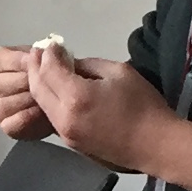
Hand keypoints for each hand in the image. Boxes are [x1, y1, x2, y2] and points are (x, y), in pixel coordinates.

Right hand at [0, 45, 50, 140]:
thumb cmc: (44, 69)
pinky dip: (29, 117)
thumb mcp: (43, 54)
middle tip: (44, 80)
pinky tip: (42, 110)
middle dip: (24, 82)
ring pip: (3, 106)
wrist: (58, 94)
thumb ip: (42, 53)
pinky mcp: (5, 127)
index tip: (37, 61)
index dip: (18, 61)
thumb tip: (48, 50)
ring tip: (45, 95)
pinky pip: (12, 124)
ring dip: (27, 100)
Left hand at [27, 43, 176, 171]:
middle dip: (35, 68)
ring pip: (42, 105)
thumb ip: (88, 66)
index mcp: (75, 97)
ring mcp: (65, 134)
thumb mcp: (119, 72)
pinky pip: (52, 117)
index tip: (51, 45)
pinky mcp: (71, 143)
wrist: (156, 146)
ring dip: (40, 85)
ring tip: (44, 69)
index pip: (48, 71)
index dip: (46, 55)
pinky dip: (49, 100)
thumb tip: (70, 65)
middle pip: (37, 89)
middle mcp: (63, 117)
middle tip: (38, 53)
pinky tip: (56, 90)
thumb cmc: (143, 106)